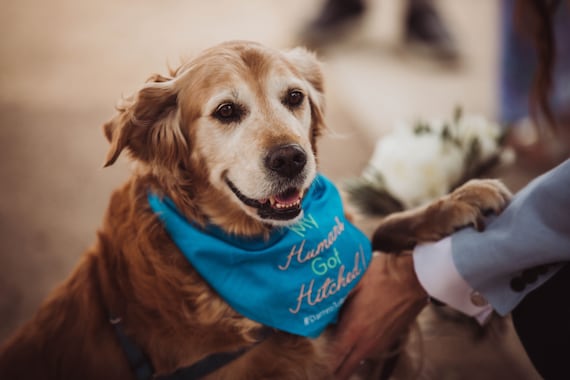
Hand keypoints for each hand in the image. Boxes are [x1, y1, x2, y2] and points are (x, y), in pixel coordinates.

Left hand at [329, 252, 427, 379]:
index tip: (313, 360)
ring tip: (337, 346)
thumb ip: (335, 298)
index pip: (333, 359)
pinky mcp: (390, 340)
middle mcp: (366, 343)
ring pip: (357, 360)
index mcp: (354, 330)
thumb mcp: (353, 282)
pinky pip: (369, 352)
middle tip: (323, 361)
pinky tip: (356, 336)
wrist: (414, 278)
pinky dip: (360, 350)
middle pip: (345, 369)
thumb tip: (320, 305)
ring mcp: (380, 344)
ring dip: (347, 358)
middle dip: (333, 369)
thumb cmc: (382, 276)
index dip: (322, 362)